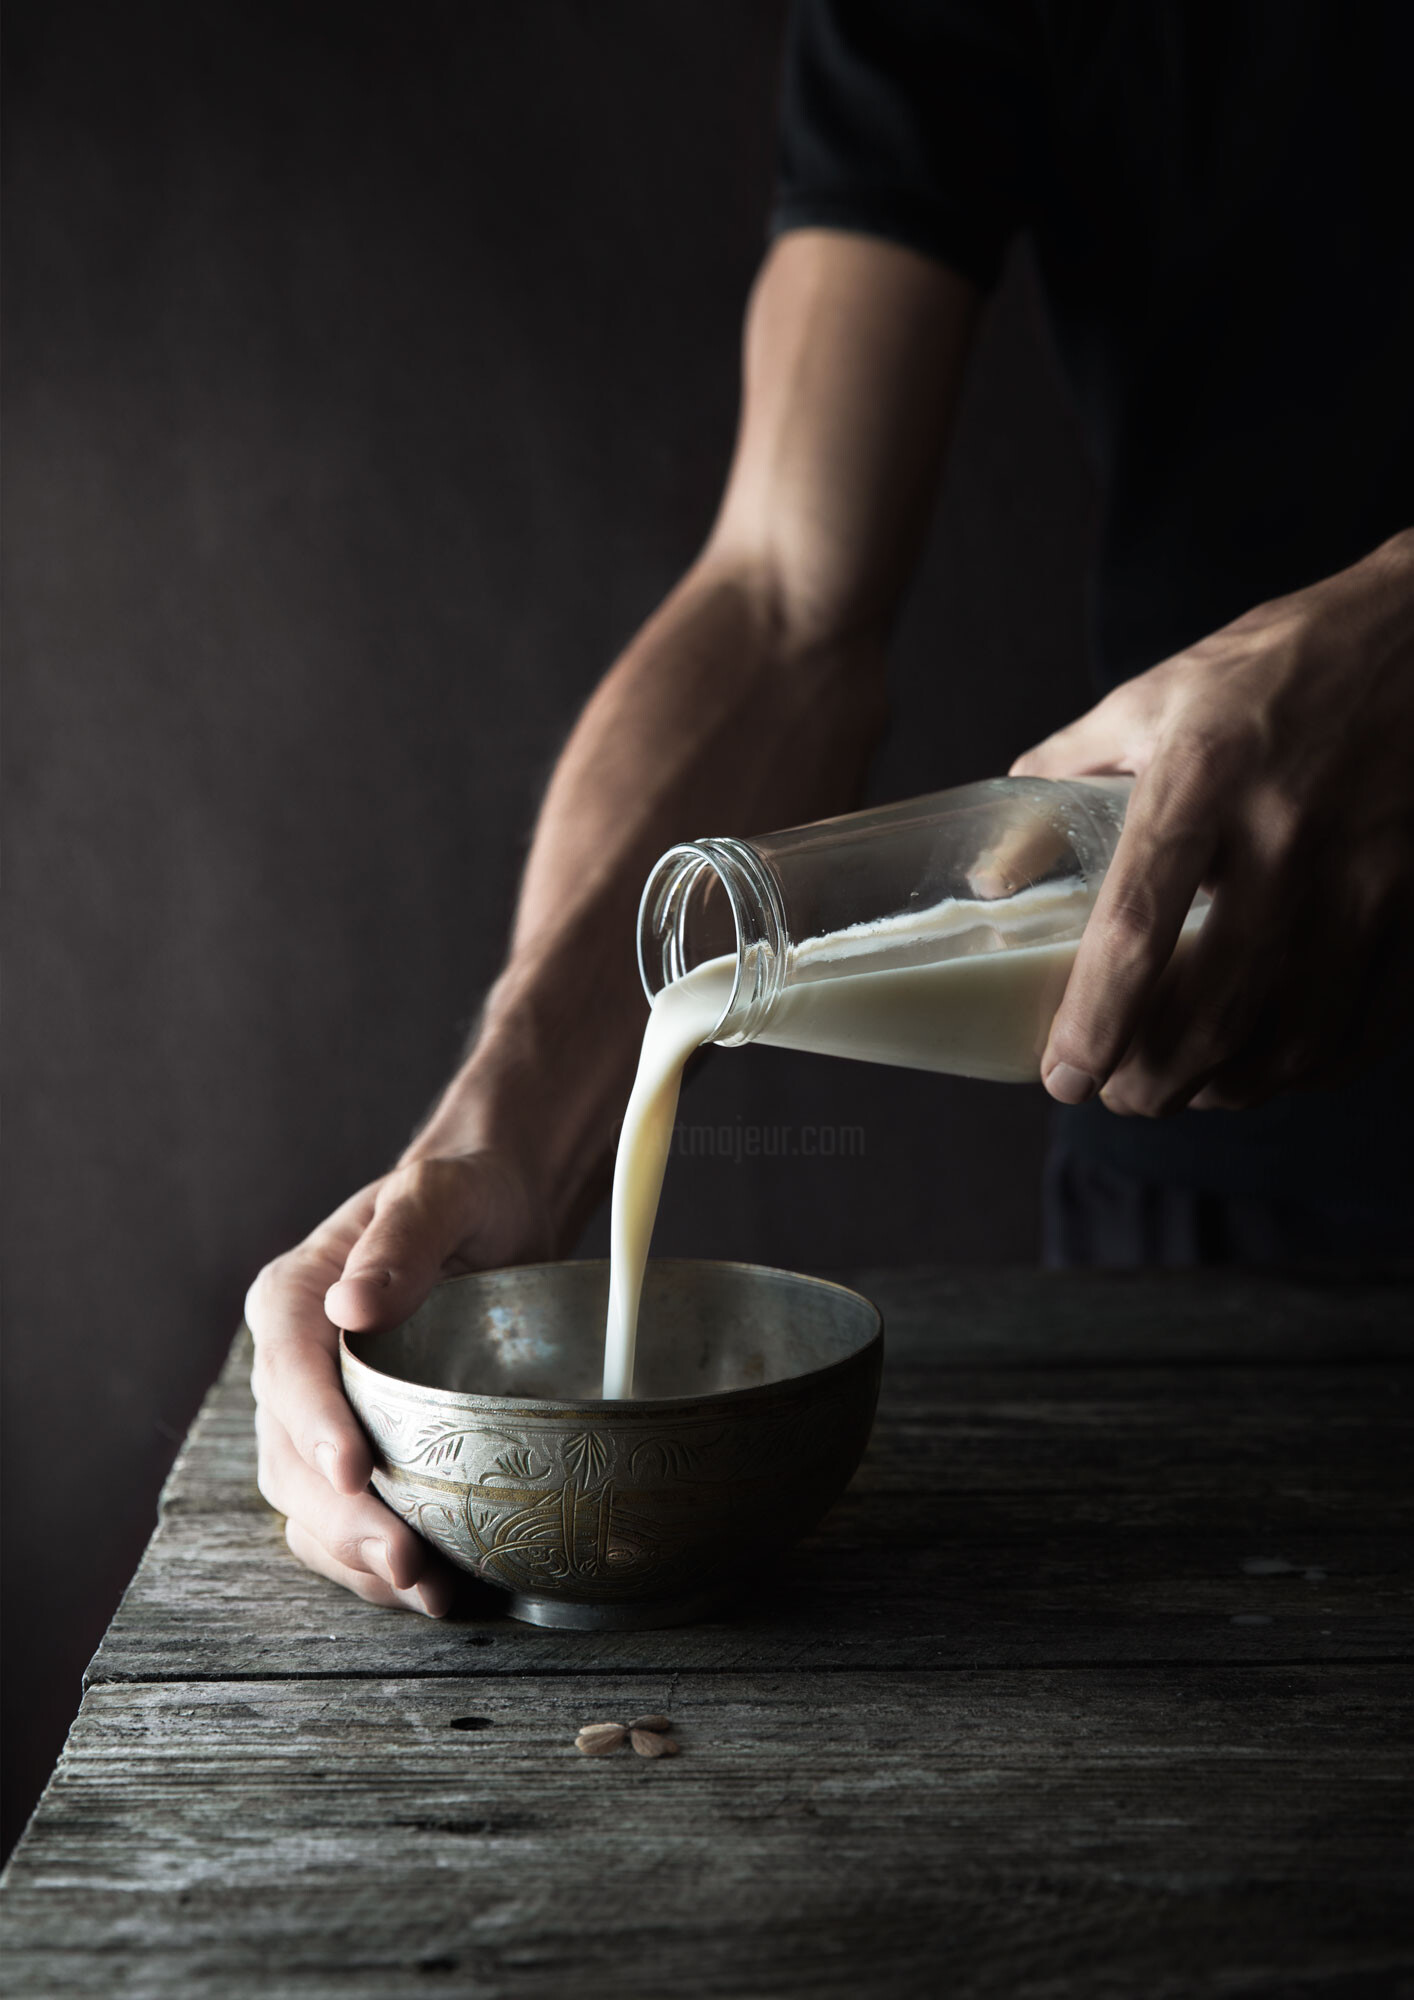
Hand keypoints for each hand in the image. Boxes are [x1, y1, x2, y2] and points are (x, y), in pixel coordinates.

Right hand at [246, 1148, 551, 1612]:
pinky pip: (344, 1525)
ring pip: (308, 1507)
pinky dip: (374, 1564)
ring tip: (422, 1590)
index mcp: (292, 1298)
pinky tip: (428, 1588)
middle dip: (341, 1517)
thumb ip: (404, 1235)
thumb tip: (351, 1303)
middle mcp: (291, 1367)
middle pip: (289, 1457)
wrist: (497, 1220)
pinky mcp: (358, 1456)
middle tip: (402, 1558)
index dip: (314, 1424)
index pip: (287, 1367)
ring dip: (356, 1556)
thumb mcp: (443, 1194)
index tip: (353, 1470)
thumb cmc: (467, 1197)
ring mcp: (318, 1421)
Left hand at [1012, 529, 1413, 1114]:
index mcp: (1204, 773)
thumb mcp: (1155, 695)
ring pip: (1297, 1031)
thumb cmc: (1276, 662)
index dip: (1095, 1020)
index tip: (1063, 1076)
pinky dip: (1318, 1066)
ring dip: (1231, 1088)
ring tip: (1187, 1092)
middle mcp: (1288, 828)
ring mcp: (1369, 868)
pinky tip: (1276, 1068)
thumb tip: (997, 870)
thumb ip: (1064, 777)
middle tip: (1120, 1097)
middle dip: (1155, 1080)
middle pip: (1215, 1004)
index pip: (1136, 927)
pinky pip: (1373, 1019)